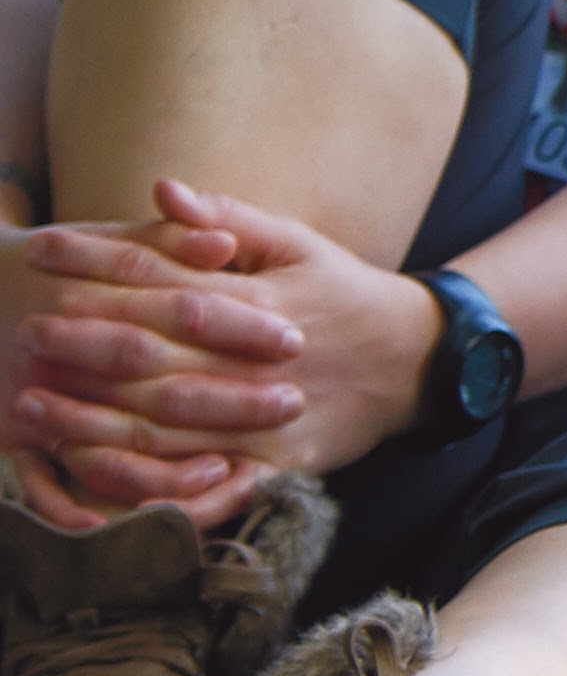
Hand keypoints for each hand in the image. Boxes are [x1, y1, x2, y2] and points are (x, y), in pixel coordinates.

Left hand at [17, 181, 432, 489]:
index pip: (166, 281)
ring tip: (34, 405)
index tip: (44, 252)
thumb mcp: (299, 244)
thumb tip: (162, 187)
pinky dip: (148, 488)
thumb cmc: (345, 294)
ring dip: (93, 417)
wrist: (418, 362)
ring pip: (166, 426)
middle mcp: (257, 364)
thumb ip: (227, 218)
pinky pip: (201, 487)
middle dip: (85, 345)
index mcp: (262, 302)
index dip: (100, 267)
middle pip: (156, 357)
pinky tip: (96, 476)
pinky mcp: (273, 467)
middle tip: (28, 332)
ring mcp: (264, 420)